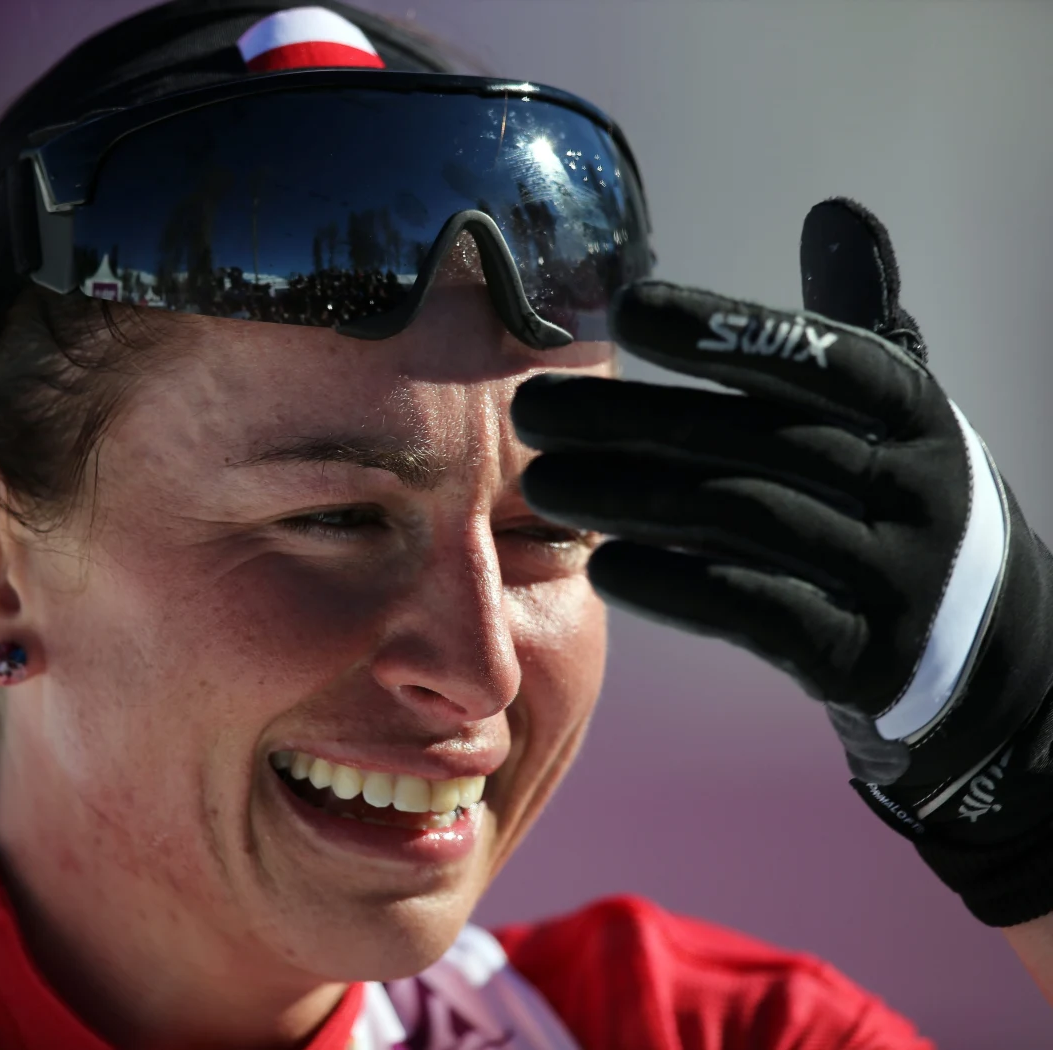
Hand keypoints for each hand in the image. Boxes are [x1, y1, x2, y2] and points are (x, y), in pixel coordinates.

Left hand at [513, 198, 1052, 925]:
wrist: (984, 645)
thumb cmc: (900, 503)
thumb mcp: (896, 414)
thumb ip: (850, 327)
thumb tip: (837, 214)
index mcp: (910, 411)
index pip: (814, 358)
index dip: (724, 329)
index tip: (628, 310)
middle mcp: (911, 484)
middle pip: (752, 440)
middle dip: (630, 421)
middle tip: (531, 410)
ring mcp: (892, 573)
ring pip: (743, 522)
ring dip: (630, 499)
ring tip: (544, 483)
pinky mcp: (863, 652)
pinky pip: (757, 613)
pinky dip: (678, 587)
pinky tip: (606, 568)